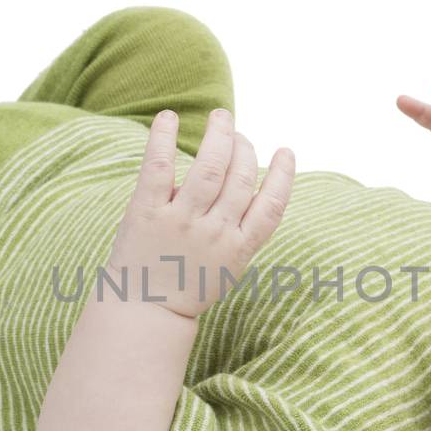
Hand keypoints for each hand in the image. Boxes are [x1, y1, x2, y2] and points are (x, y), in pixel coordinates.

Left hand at [107, 108, 294, 318]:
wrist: (144, 314)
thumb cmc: (187, 287)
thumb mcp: (226, 266)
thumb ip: (238, 228)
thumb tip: (244, 179)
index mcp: (238, 248)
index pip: (272, 207)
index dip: (283, 176)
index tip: (286, 151)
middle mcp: (214, 233)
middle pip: (242, 179)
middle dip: (245, 148)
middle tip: (237, 133)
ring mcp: (181, 222)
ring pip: (209, 168)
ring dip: (219, 135)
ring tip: (221, 116)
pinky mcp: (147, 213)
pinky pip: (159, 168)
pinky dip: (163, 138)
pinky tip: (168, 117)